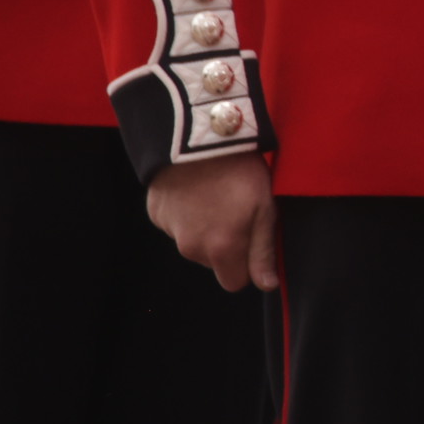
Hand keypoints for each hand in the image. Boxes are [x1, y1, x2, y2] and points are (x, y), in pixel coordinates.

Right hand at [147, 153, 280, 291]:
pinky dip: (186, 213)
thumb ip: (263, 252)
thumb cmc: (239, 171)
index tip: (252, 237)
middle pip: (213, 262)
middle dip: (226, 245)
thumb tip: (267, 285)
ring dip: (205, 228)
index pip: (234, 282)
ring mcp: (170, 231)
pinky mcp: (156, 213)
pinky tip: (196, 188)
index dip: (247, 265)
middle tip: (236, 209)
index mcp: (220, 250)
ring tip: (216, 194)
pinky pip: (175, 224)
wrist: (196, 138)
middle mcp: (191, 248)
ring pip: (194, 243)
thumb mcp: (264, 208)